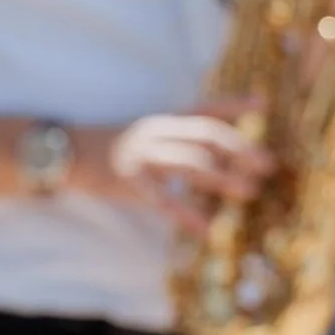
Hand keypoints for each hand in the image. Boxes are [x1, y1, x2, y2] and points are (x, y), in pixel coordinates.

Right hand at [92, 107, 270, 215]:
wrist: (66, 153)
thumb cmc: (112, 145)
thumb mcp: (146, 132)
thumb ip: (178, 137)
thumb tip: (217, 152)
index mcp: (163, 119)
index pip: (205, 108)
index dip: (235, 106)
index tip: (264, 105)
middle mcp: (156, 132)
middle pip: (206, 135)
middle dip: (240, 148)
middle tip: (268, 163)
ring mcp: (142, 155)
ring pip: (191, 163)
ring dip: (223, 178)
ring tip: (249, 191)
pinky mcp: (129, 182)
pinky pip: (163, 200)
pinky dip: (186, 215)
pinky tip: (207, 229)